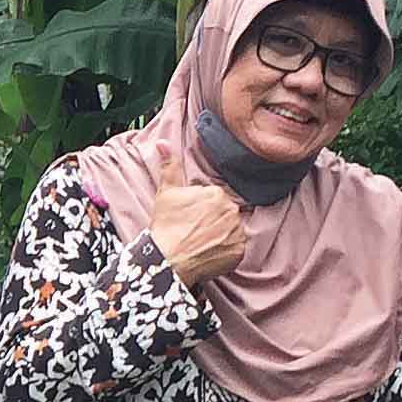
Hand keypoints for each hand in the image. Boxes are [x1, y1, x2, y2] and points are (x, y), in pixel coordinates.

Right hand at [146, 144, 248, 285]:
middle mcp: (231, 210)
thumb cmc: (166, 225)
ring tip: (202, 242)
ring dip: (222, 234)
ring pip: (233, 229)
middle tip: (196, 230)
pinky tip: (210, 252)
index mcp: (216, 193)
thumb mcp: (166, 192)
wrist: (167, 258)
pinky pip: (237, 248)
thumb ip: (169, 166)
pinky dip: (226, 250)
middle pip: (226, 213)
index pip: (214, 198)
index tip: (191, 217)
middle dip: (214, 220)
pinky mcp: (239, 251)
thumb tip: (162, 143)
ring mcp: (237, 231)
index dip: (202, 208)